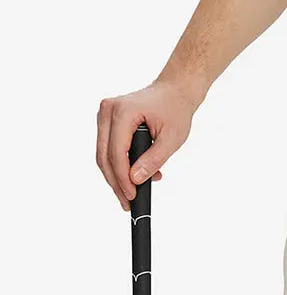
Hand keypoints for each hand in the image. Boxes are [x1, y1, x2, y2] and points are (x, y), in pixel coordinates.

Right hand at [96, 80, 200, 208]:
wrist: (173, 92)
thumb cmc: (174, 110)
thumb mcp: (171, 139)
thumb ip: (153, 160)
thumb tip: (135, 180)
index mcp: (122, 111)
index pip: (116, 153)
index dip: (123, 179)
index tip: (131, 197)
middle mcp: (108, 110)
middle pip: (104, 156)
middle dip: (115, 183)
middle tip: (127, 203)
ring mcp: (105, 115)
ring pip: (103, 154)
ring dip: (117, 176)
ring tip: (133, 193)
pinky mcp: (107, 121)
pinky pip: (108, 148)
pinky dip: (119, 165)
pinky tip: (136, 176)